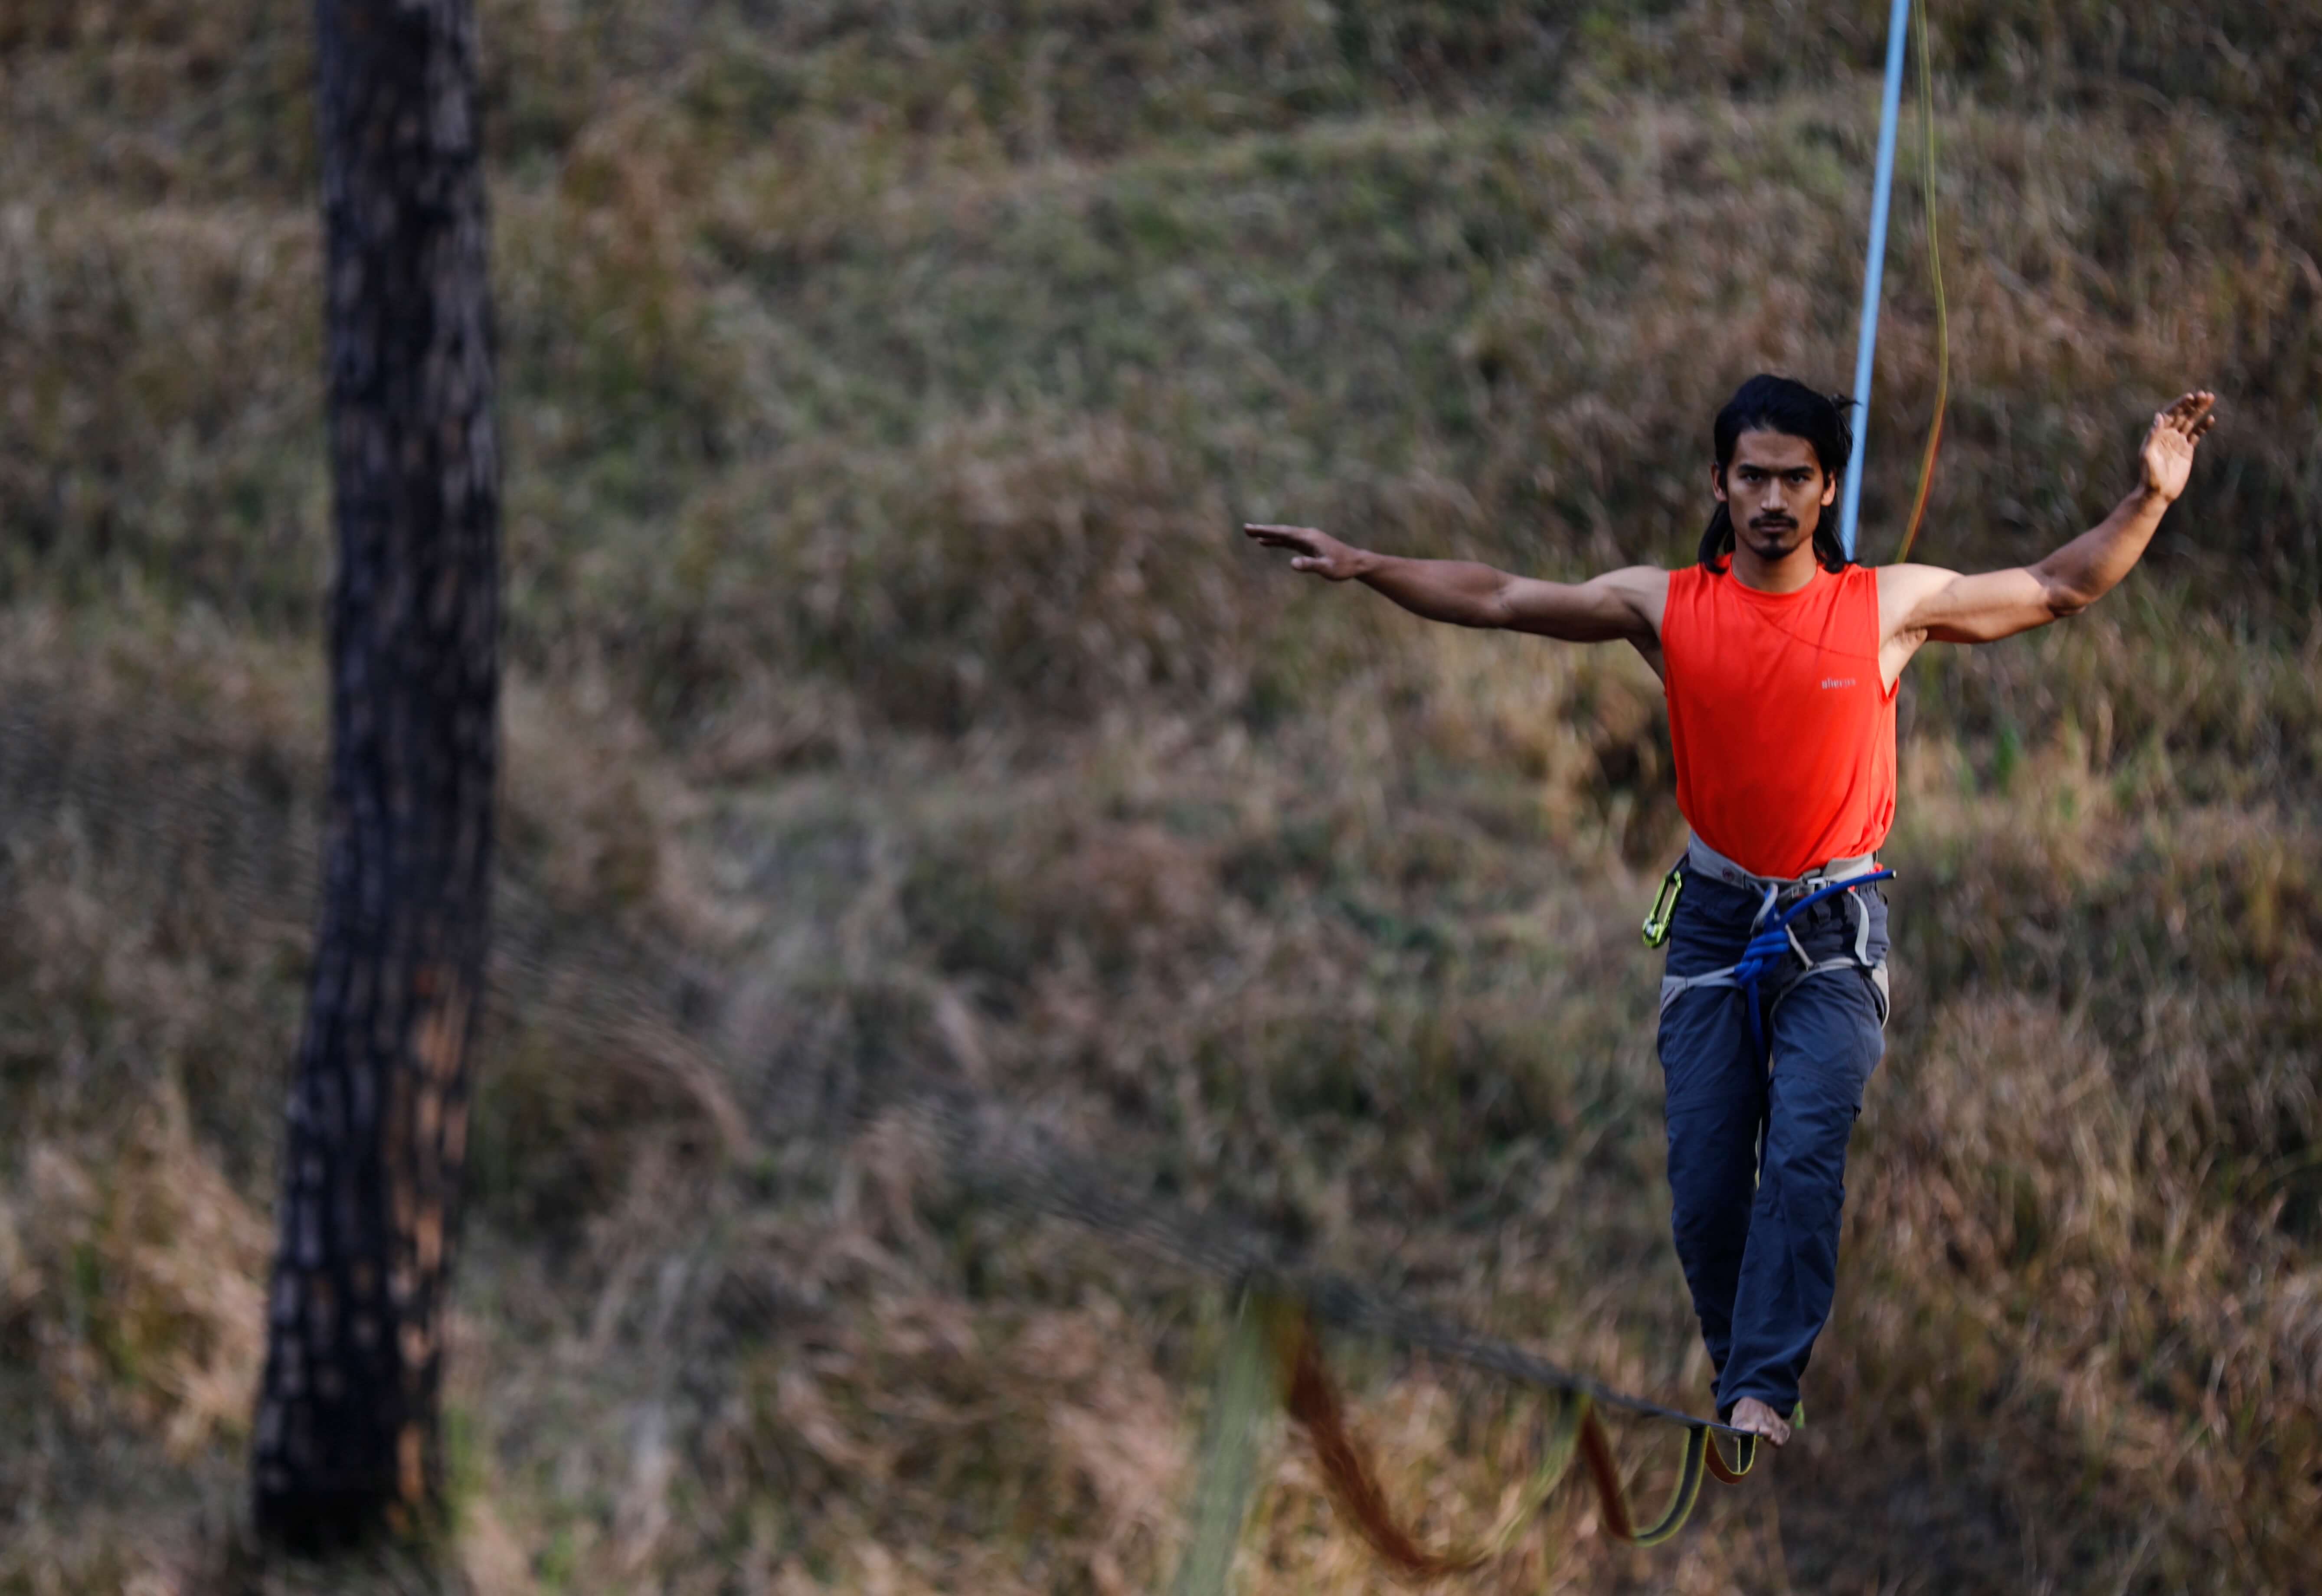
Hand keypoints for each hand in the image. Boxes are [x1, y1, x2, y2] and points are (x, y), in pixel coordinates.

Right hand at [1243, 522, 1368, 579]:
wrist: (1356, 562)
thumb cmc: (1343, 567)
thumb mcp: (1326, 568)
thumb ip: (1310, 565)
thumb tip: (1292, 564)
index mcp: (1309, 538)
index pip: (1283, 533)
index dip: (1266, 531)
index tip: (1251, 529)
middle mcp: (1307, 535)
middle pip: (1281, 531)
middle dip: (1263, 530)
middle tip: (1245, 528)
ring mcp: (1307, 539)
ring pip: (1284, 535)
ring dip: (1268, 534)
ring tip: (1252, 534)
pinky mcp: (1308, 545)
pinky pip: (1289, 541)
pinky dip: (1277, 541)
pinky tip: (1268, 543)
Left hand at [2140, 390, 2217, 503]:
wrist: (2158, 492)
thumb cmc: (2149, 475)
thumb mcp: (2147, 454)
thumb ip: (2153, 435)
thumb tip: (2159, 416)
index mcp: (2157, 434)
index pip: (2170, 414)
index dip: (2179, 405)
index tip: (2190, 397)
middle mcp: (2168, 435)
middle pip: (2182, 415)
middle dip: (2192, 404)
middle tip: (2204, 394)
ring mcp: (2178, 441)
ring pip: (2191, 422)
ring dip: (2200, 410)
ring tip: (2210, 399)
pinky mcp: (2187, 450)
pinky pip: (2196, 435)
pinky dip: (2203, 427)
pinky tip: (2211, 419)